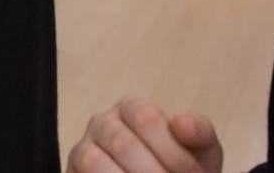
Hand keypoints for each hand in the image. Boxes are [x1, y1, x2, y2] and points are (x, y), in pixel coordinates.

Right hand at [67, 98, 223, 172]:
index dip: (173, 152)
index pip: (146, 117)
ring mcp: (82, 149)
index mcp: (132, 108)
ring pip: (95, 162)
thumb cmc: (180, 169)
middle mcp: (102, 123)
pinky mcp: (72, 172)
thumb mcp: (200, 152)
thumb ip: (200, 134)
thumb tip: (181, 124)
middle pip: (122, 143)